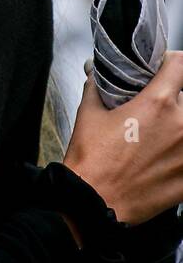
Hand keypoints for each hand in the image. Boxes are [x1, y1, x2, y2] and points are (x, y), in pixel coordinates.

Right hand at [63, 50, 182, 224]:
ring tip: (162, 134)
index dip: (172, 61)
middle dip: (175, 98)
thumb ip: (97, 87)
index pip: (181, 64)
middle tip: (159, 106)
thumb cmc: (91, 159)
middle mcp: (182, 124)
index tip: (166, 67)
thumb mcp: (88, 115)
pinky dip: (180, 151)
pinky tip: (166, 156)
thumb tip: (95, 72)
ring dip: (178, 124)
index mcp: (157, 103)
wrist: (94, 201)